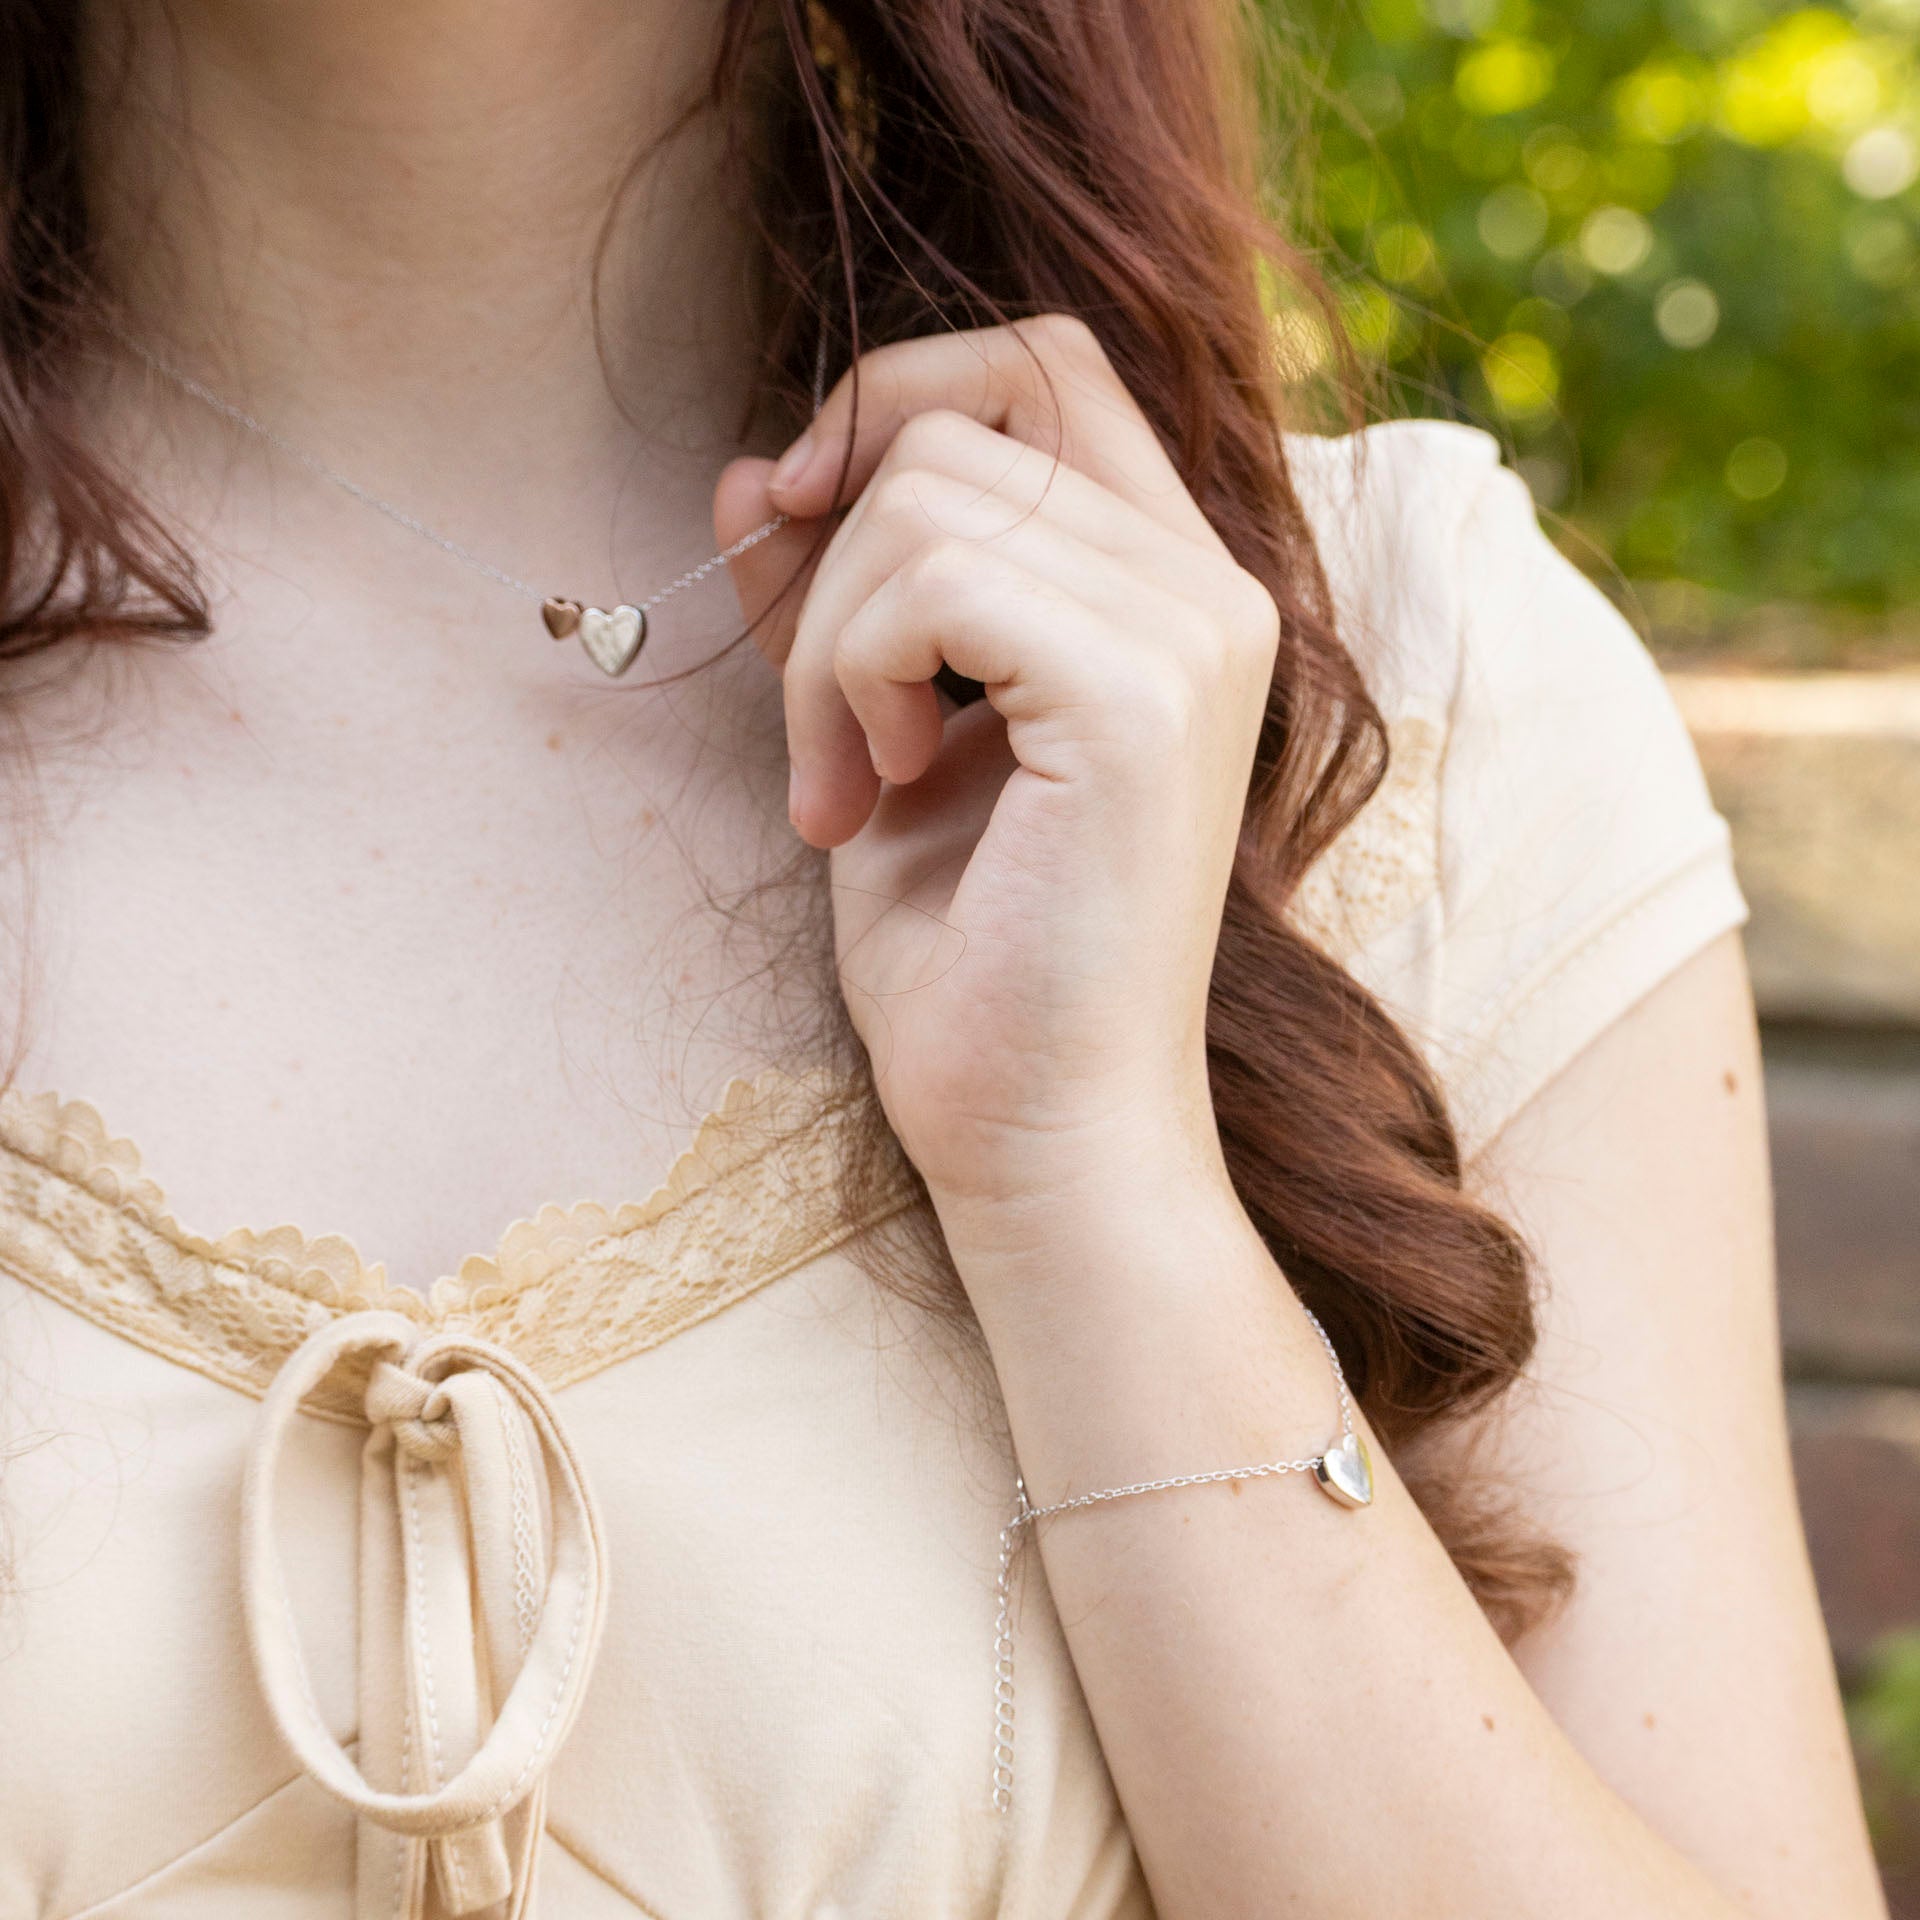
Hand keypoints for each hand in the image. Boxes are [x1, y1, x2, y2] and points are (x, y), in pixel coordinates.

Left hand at [716, 318, 1278, 1245]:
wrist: (1038, 1132)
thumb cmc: (969, 958)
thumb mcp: (875, 731)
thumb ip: (834, 593)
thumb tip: (750, 468)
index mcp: (1171, 585)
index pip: (1046, 365)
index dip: (901, 393)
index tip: (795, 505)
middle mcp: (1209, 587)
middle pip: (966, 416)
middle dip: (837, 550)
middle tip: (827, 725)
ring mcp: (1189, 633)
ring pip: (928, 494)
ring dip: (830, 641)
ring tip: (850, 784)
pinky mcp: (1139, 696)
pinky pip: (930, 579)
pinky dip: (849, 678)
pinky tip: (876, 792)